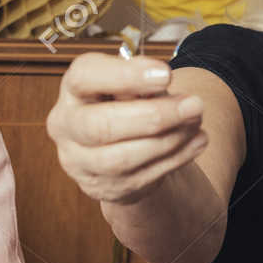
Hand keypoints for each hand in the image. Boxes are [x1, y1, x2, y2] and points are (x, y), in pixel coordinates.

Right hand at [47, 53, 204, 204]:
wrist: (116, 144)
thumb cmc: (123, 103)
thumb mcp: (129, 82)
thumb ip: (139, 80)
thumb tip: (161, 83)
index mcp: (72, 90)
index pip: (84, 77)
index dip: (125, 76)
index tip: (166, 74)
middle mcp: (66, 126)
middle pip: (99, 126)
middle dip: (153, 116)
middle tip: (195, 105)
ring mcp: (79, 162)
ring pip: (121, 159)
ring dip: (168, 140)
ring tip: (196, 121)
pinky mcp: (102, 187)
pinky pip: (141, 178)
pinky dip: (176, 157)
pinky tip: (196, 140)